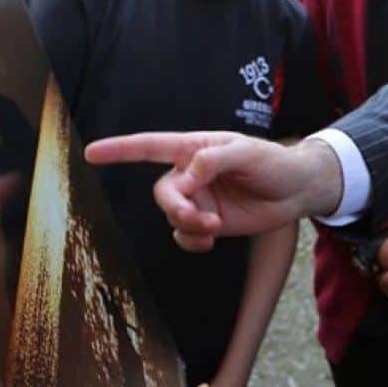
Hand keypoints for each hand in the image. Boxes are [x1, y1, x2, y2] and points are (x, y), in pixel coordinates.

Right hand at [87, 133, 344, 251]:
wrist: (296, 191)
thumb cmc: (274, 162)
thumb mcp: (249, 152)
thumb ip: (215, 159)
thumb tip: (188, 175)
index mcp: (195, 148)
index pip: (151, 146)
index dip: (120, 150)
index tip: (91, 153)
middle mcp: (191, 173)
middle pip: (162, 191)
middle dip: (176, 207)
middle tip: (201, 219)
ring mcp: (198, 199)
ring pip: (172, 215)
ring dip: (188, 224)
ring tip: (215, 227)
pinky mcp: (207, 222)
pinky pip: (183, 235)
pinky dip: (192, 240)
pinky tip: (210, 240)